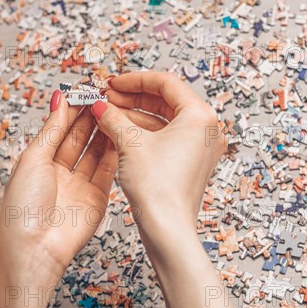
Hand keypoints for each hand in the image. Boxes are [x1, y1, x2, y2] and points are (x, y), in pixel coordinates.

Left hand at [0, 89, 166, 307]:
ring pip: (96, 153)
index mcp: (39, 164)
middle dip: (91, 118)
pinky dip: (114, 153)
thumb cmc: (23, 207)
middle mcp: (60, 174)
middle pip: (79, 140)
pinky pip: (108, 171)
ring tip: (114, 112)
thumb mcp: (33, 158)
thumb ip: (52, 129)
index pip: (60, 130)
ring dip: (104, 132)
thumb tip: (58, 99)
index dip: (73, 112)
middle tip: (104, 98)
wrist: (34, 248)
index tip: (86, 93)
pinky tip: (118, 135)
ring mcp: (80, 187)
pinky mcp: (97, 199)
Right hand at [92, 73, 259, 307]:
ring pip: (165, 120)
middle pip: (166, 100)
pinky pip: (167, 137)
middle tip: (108, 97)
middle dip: (134, 97)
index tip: (113, 83)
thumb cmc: (157, 187)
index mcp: (200, 116)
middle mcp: (206, 129)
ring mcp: (201, 147)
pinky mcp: (192, 163)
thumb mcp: (130, 144)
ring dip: (136, 115)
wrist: (167, 227)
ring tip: (109, 114)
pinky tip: (121, 132)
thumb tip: (100, 106)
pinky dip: (145, 132)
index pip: (166, 83)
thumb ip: (113, 118)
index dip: (134, 80)